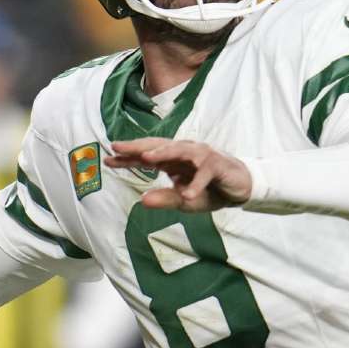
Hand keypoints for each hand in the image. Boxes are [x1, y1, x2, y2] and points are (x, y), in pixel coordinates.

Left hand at [104, 137, 251, 212]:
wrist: (240, 188)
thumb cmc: (209, 190)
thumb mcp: (184, 201)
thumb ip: (165, 200)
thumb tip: (141, 201)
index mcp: (173, 161)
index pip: (147, 156)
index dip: (128, 158)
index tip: (108, 160)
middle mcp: (184, 153)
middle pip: (158, 146)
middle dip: (138, 146)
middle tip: (117, 147)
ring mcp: (201, 156)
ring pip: (180, 151)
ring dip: (163, 153)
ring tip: (146, 159)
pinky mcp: (217, 165)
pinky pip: (204, 173)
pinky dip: (196, 183)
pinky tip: (186, 194)